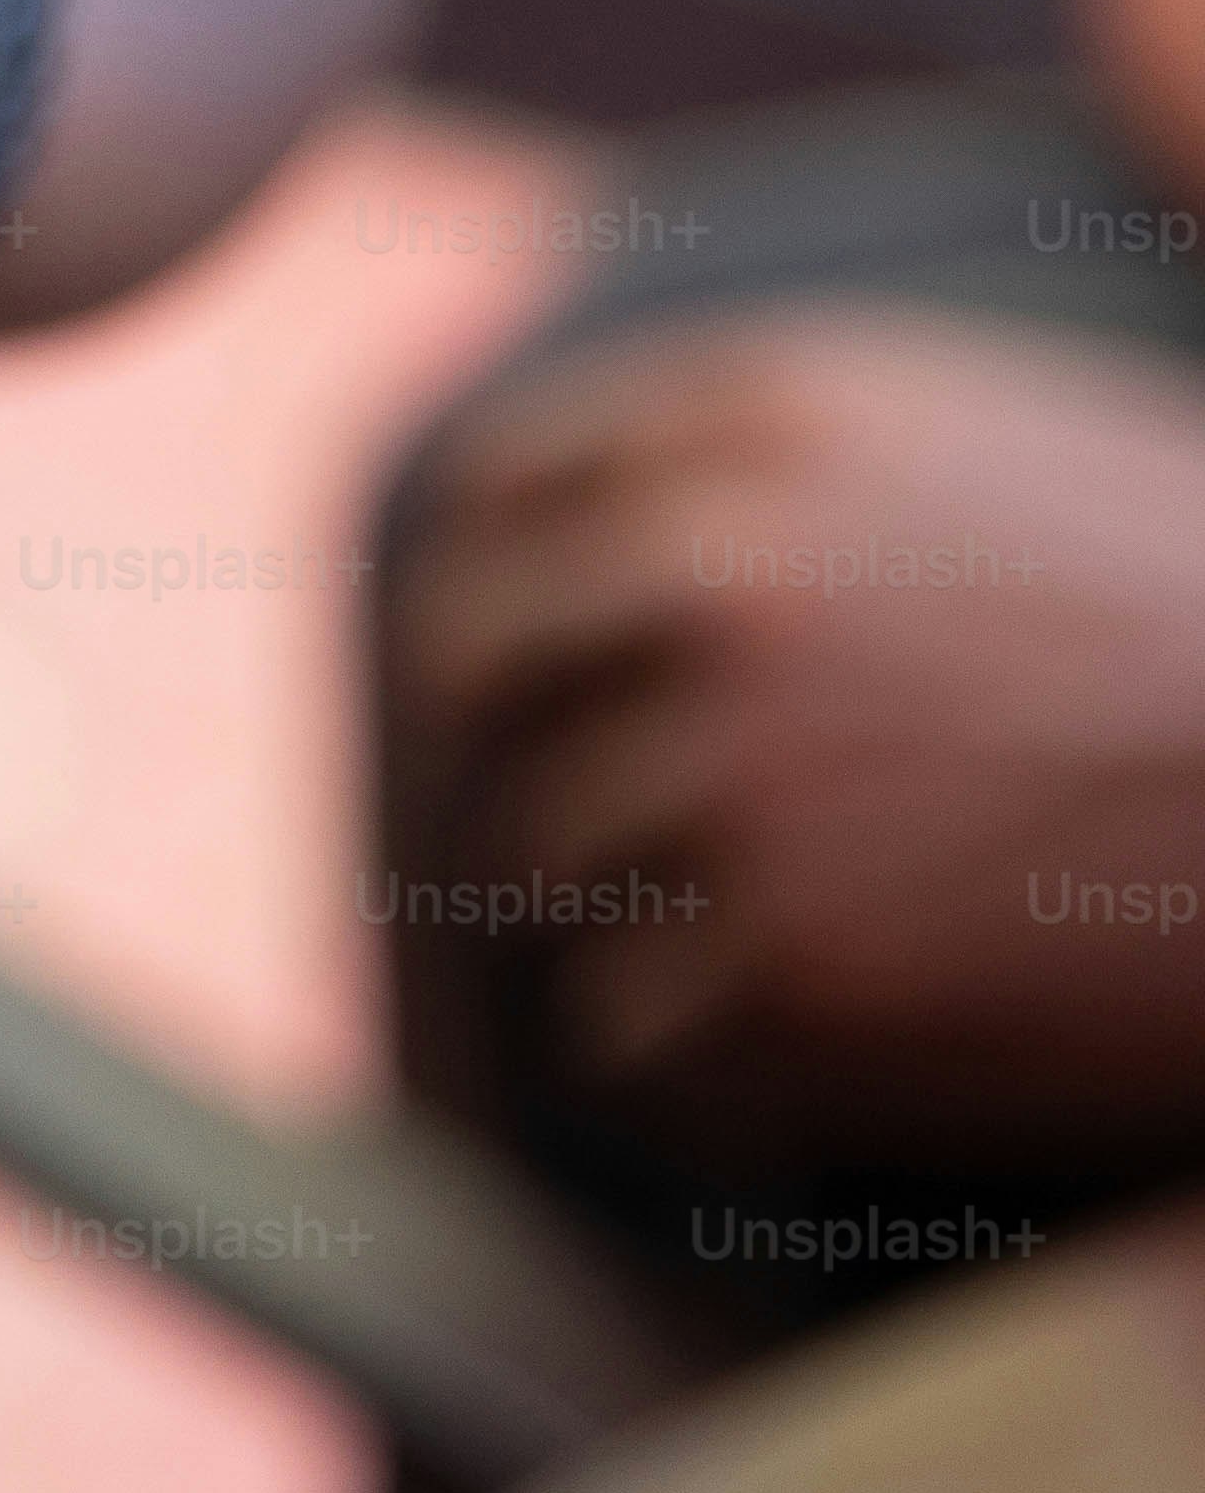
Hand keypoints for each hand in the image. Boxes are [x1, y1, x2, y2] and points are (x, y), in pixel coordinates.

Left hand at [394, 301, 1204, 1185]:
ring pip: (550, 874)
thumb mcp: (1006, 453)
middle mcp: (711, 574)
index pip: (503, 495)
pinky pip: (630, 1041)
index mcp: (765, 417)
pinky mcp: (780, 964)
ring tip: (813, 958)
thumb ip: (792, 469)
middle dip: (545, 760)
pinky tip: (825, 1072)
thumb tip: (580, 529)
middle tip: (653, 844)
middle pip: (487, 686)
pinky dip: (708, 1076)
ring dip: (651, 922)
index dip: (514, 597)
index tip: (542, 674)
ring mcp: (731, 770)